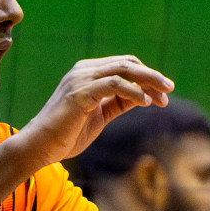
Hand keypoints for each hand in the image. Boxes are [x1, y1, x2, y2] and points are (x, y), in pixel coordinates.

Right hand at [14, 56, 174, 167]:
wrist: (40, 146)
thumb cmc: (67, 134)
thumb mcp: (100, 115)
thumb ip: (119, 103)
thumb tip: (145, 96)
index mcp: (86, 73)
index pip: (123, 65)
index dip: (146, 77)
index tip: (163, 95)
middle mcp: (83, 70)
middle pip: (126, 63)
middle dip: (152, 76)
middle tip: (170, 89)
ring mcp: (80, 79)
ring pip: (123, 69)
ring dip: (148, 81)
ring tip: (163, 95)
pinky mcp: (80, 93)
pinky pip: (114, 84)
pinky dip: (133, 92)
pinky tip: (146, 102)